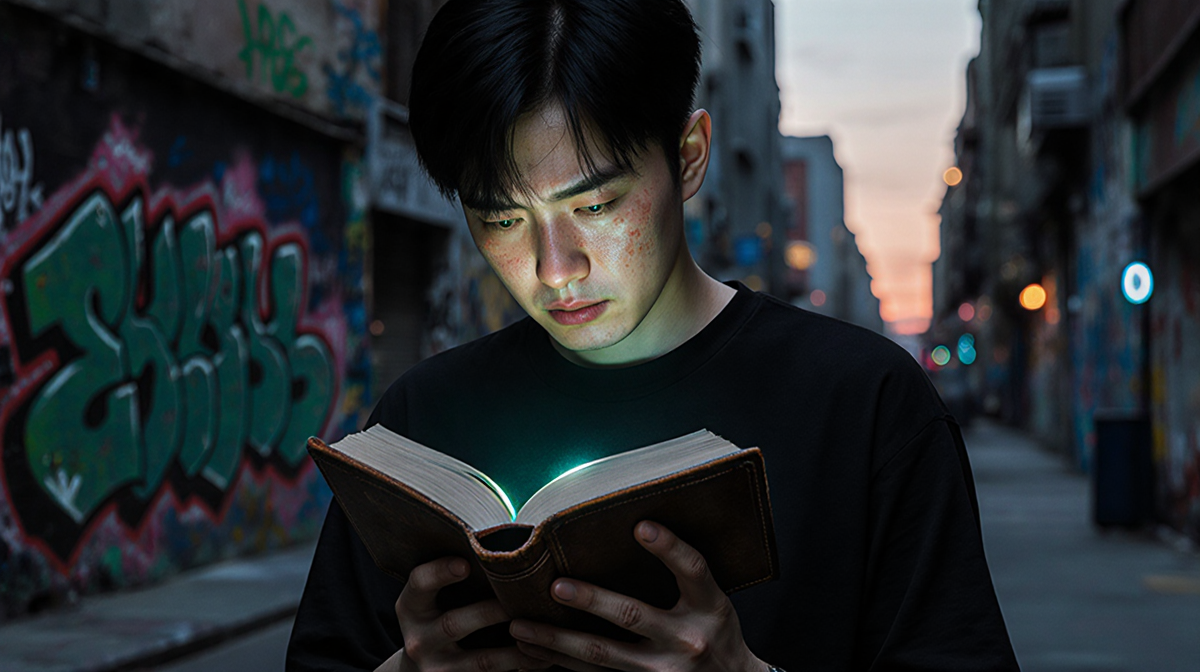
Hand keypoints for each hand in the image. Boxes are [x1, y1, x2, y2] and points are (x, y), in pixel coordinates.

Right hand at [379, 556, 549, 671]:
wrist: (423, 669)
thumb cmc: (442, 614)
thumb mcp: (436, 599)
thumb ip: (460, 574)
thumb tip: (509, 539)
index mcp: (411, 606)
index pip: (419, 584)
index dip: (440, 573)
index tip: (465, 563)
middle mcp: (418, 638)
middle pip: (454, 623)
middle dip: (491, 611)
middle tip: (524, 595)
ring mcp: (437, 668)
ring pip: (482, 659)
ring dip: (517, 647)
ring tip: (546, 630)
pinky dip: (522, 665)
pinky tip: (546, 657)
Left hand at [508, 521, 765, 671]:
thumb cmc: (717, 630)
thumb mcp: (714, 600)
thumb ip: (683, 574)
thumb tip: (635, 527)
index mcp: (710, 606)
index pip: (693, 570)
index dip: (669, 548)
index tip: (641, 526)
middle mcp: (687, 638)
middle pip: (633, 616)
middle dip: (591, 601)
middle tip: (555, 587)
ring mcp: (664, 670)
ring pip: (603, 654)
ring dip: (558, 640)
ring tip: (521, 627)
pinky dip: (560, 663)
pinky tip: (532, 651)